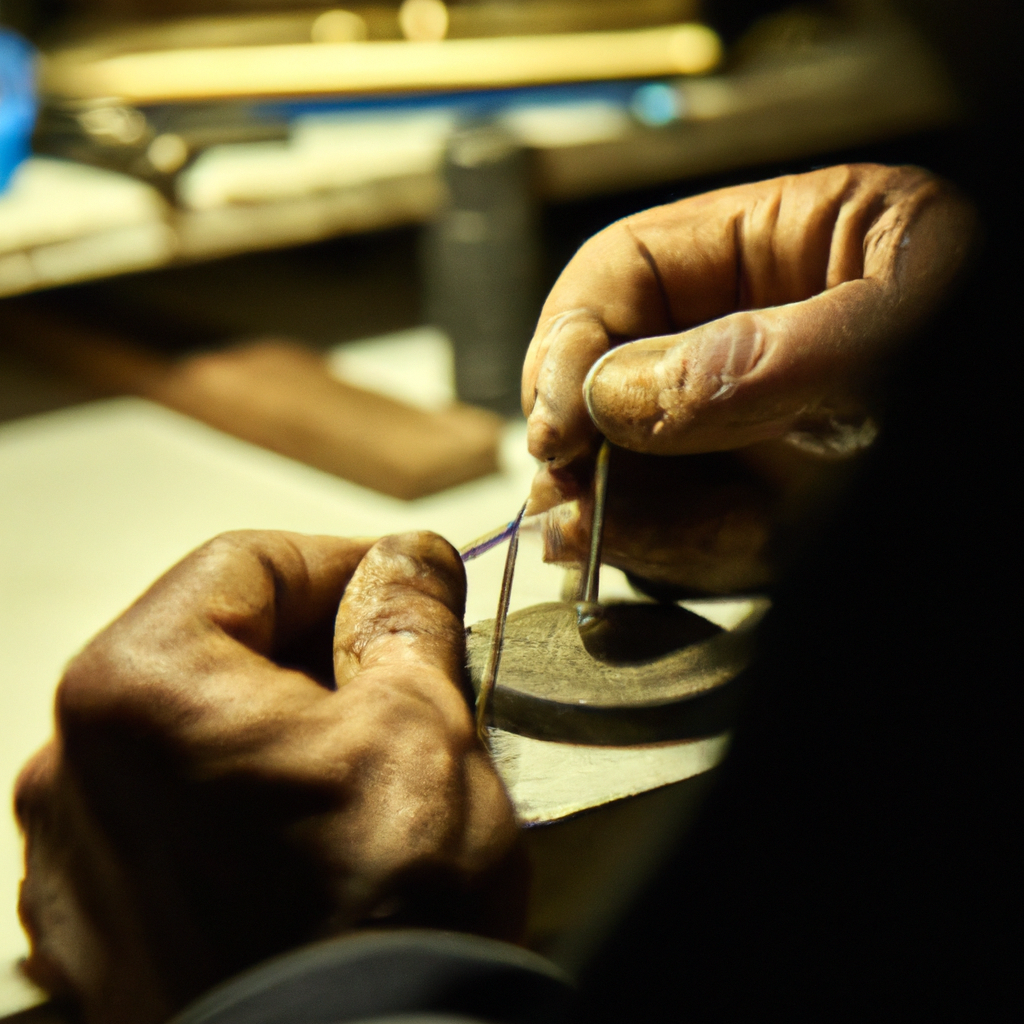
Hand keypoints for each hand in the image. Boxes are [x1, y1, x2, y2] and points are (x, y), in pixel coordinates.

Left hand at [14, 531, 523, 1023]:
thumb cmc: (384, 908)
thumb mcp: (423, 727)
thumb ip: (408, 617)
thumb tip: (409, 559)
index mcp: (139, 687)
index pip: (247, 564)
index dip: (343, 565)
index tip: (409, 590)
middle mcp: (73, 765)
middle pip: (211, 645)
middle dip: (314, 647)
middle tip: (403, 677)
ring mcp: (76, 854)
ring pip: (193, 729)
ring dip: (279, 722)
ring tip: (364, 761)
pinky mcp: (96, 924)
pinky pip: (171, 812)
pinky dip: (238, 796)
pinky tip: (308, 831)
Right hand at [523, 164, 973, 591]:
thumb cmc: (993, 378)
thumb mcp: (903, 342)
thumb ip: (764, 355)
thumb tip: (617, 393)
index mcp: (789, 248)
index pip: (626, 270)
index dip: (570, 339)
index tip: (554, 417)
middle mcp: (754, 337)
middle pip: (612, 367)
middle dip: (576, 431)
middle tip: (562, 486)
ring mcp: (750, 428)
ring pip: (630, 456)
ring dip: (610, 501)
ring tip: (596, 526)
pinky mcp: (759, 507)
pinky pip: (677, 525)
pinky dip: (665, 547)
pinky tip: (675, 547)